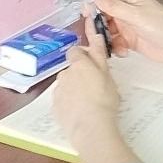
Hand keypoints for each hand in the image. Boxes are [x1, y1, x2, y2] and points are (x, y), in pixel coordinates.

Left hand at [52, 21, 122, 149]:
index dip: (84, 55)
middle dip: (80, 75)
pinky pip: (62, 100)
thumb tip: (95, 35)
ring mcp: (58, 91)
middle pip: (71, 69)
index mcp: (78, 64)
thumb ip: (99, 54)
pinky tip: (80, 111)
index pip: (75, 51)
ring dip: (74, 89)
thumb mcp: (107, 74)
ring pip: (66, 85)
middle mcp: (64, 75)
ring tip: (88, 102)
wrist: (91, 127)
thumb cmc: (103, 100)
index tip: (93, 63)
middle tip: (95, 86)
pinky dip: (69, 103)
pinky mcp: (55, 107)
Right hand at [91, 0, 162, 63]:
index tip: (86, 11)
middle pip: (101, 11)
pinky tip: (121, 51)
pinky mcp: (130, 39)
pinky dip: (114, 47)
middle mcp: (127, 10)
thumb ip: (113, 5)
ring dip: (104, 37)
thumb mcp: (136, 15)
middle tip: (96, 32)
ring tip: (109, 44)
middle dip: (96, 22)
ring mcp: (128, 25)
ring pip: (106, 28)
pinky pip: (114, 42)